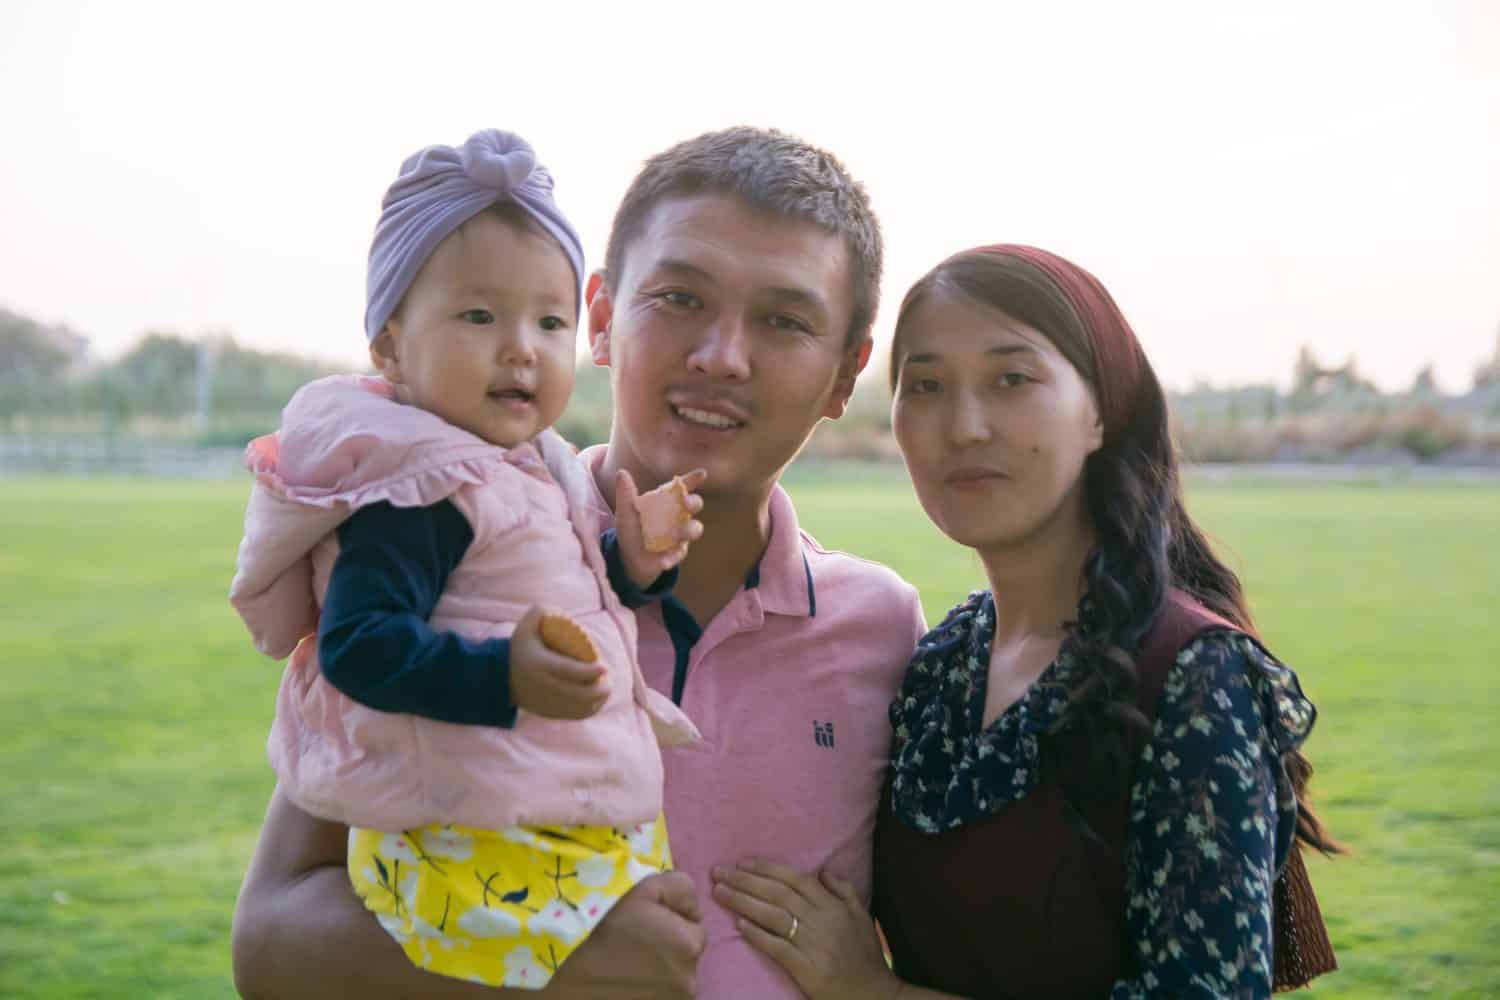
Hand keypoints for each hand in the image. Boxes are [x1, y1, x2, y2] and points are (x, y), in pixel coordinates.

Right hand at [508, 606, 609, 719]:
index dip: (589, 671)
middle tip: (608, 676)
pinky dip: (591, 708)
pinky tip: (599, 699)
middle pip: (580, 693)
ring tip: (606, 687)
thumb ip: (541, 612)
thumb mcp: (525, 627)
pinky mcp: (552, 713)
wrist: (502, 680)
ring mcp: (550, 703)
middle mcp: (547, 687)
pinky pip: (576, 715)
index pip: (568, 671)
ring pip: (581, 707)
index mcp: (542, 666)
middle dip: (600, 688)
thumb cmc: (520, 649)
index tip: (604, 667)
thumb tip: (561, 613)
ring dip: (598, 699)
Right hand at [545, 871, 704, 998]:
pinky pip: (655, 996)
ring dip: (655, 972)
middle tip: (631, 942)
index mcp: (690, 945)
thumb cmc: (602, 922)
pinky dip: (643, 991)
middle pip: (683, 958)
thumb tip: (690, 907)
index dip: (670, 921)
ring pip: (669, 981)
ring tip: (623, 964)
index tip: (642, 921)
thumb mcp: (644, 887)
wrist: (562, 970)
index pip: (693, 928)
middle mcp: (687, 981)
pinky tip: (621, 983)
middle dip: (665, 949)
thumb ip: (680, 888)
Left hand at [613, 468, 705, 590]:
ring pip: (694, 529)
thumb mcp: (626, 512)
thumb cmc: (631, 529)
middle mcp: (677, 514)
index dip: (692, 480)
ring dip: (690, 530)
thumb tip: (622, 473)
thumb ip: (625, 494)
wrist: (628, 558)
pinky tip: (662, 562)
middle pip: (694, 504)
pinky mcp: (676, 552)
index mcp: (665, 500)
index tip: (702, 474)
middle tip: (687, 503)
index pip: (681, 487)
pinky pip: (678, 553)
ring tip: (679, 534)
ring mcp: (680, 534)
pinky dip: (671, 557)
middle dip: (694, 502)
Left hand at [711, 861, 899, 999]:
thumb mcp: (862, 915)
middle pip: (778, 893)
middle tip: (719, 872)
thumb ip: (844, 890)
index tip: (742, 862)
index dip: (767, 869)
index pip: (795, 879)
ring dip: (744, 902)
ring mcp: (813, 944)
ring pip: (773, 915)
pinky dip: (758, 935)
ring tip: (720, 892)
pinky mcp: (805, 967)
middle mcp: (821, 919)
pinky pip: (777, 947)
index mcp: (833, 905)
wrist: (873, 993)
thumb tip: (823, 870)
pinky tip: (739, 925)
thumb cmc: (865, 955)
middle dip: (745, 880)